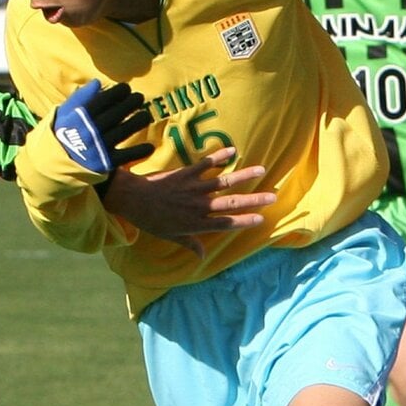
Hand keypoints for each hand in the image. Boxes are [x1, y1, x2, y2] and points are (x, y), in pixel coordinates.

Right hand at [51, 80, 152, 176]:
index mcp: (80, 117)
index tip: (126, 88)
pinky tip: (149, 147)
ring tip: (145, 115)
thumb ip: (79, 98)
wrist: (52, 165)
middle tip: (139, 97)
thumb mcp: (63, 114)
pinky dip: (139, 151)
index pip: (103, 100)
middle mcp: (91, 130)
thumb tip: (98, 82)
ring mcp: (100, 146)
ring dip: (138, 121)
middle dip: (131, 102)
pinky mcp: (105, 162)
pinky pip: (126, 155)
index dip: (118, 92)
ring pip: (124, 130)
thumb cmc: (62, 135)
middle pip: (117, 113)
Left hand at [100, 147, 274, 257]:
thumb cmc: (150, 220)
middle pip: (231, 203)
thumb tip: (202, 255)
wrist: (133, 200)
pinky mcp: (186, 174)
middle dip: (254, 199)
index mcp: (196, 223)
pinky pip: (205, 164)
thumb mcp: (169, 237)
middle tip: (272, 196)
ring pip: (223, 182)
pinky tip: (233, 150)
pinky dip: (219, 156)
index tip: (261, 218)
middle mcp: (199, 206)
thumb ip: (189, 244)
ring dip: (243, 174)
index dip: (244, 221)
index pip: (226, 223)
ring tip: (261, 169)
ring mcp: (193, 189)